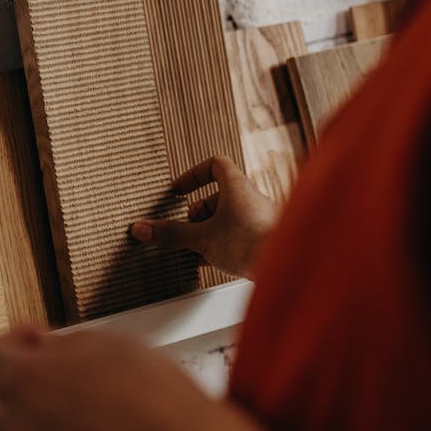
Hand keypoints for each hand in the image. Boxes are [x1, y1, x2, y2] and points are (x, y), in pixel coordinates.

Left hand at [0, 325, 218, 430]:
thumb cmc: (155, 394)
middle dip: (21, 386)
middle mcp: (20, 424)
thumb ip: (59, 344)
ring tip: (90, 416)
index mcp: (26, 379)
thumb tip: (42, 350)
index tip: (33, 343)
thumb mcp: (106, 341)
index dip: (12, 342)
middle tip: (60, 379)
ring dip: (41, 424)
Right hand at [130, 155, 276, 279]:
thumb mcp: (202, 238)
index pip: (215, 164)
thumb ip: (172, 234)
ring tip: (200, 247)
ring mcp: (262, 218)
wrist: (288, 266)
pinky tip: (218, 262)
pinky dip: (226, 244)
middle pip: (222, 194)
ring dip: (213, 229)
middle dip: (201, 210)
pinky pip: (242, 235)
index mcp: (237, 186)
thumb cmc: (252, 242)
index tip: (179, 189)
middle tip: (189, 225)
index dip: (194, 175)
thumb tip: (143, 228)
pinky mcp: (267, 239)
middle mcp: (252, 198)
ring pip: (232, 217)